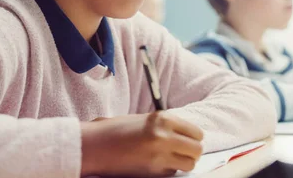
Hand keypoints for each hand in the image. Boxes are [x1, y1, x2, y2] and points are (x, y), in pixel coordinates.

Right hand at [80, 112, 203, 176]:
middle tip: (182, 152)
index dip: (194, 138)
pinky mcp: (152, 173)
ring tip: (170, 159)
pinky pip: (171, 173)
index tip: (187, 140)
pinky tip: (154, 164)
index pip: (197, 132)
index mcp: (163, 119)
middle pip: (197, 149)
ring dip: (182, 162)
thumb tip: (186, 135)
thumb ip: (166, 126)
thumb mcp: (144, 120)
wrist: (94, 146)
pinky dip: (167, 170)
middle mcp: (164, 136)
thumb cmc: (116, 131)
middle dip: (192, 152)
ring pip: (189, 164)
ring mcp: (159, 156)